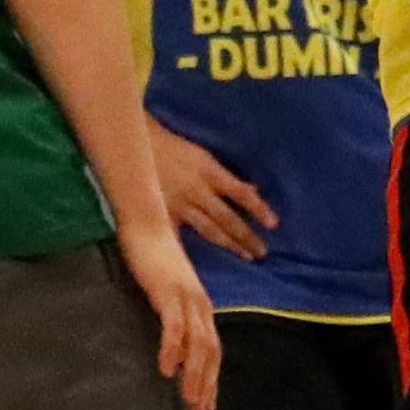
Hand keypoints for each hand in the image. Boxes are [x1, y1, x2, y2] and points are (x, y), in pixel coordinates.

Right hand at [122, 221, 222, 409]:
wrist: (145, 222)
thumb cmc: (153, 254)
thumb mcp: (167, 287)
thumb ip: (173, 310)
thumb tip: (171, 335)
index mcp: (199, 303)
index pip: (213, 347)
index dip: (211, 376)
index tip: (206, 402)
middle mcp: (198, 303)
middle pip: (210, 350)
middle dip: (206, 382)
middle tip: (200, 409)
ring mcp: (185, 297)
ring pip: (198, 343)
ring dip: (194, 374)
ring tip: (187, 398)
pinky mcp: (167, 291)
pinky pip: (174, 325)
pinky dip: (173, 349)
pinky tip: (165, 369)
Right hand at [149, 123, 273, 261]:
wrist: (135, 145)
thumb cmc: (172, 149)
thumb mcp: (202, 157)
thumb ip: (225, 177)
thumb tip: (254, 190)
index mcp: (208, 170)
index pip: (240, 192)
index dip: (258, 207)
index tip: (274, 223)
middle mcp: (197, 189)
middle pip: (227, 216)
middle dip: (246, 235)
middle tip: (262, 252)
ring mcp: (179, 204)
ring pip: (209, 229)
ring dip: (230, 243)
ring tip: (246, 257)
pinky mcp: (163, 214)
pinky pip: (181, 236)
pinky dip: (193, 250)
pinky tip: (203, 265)